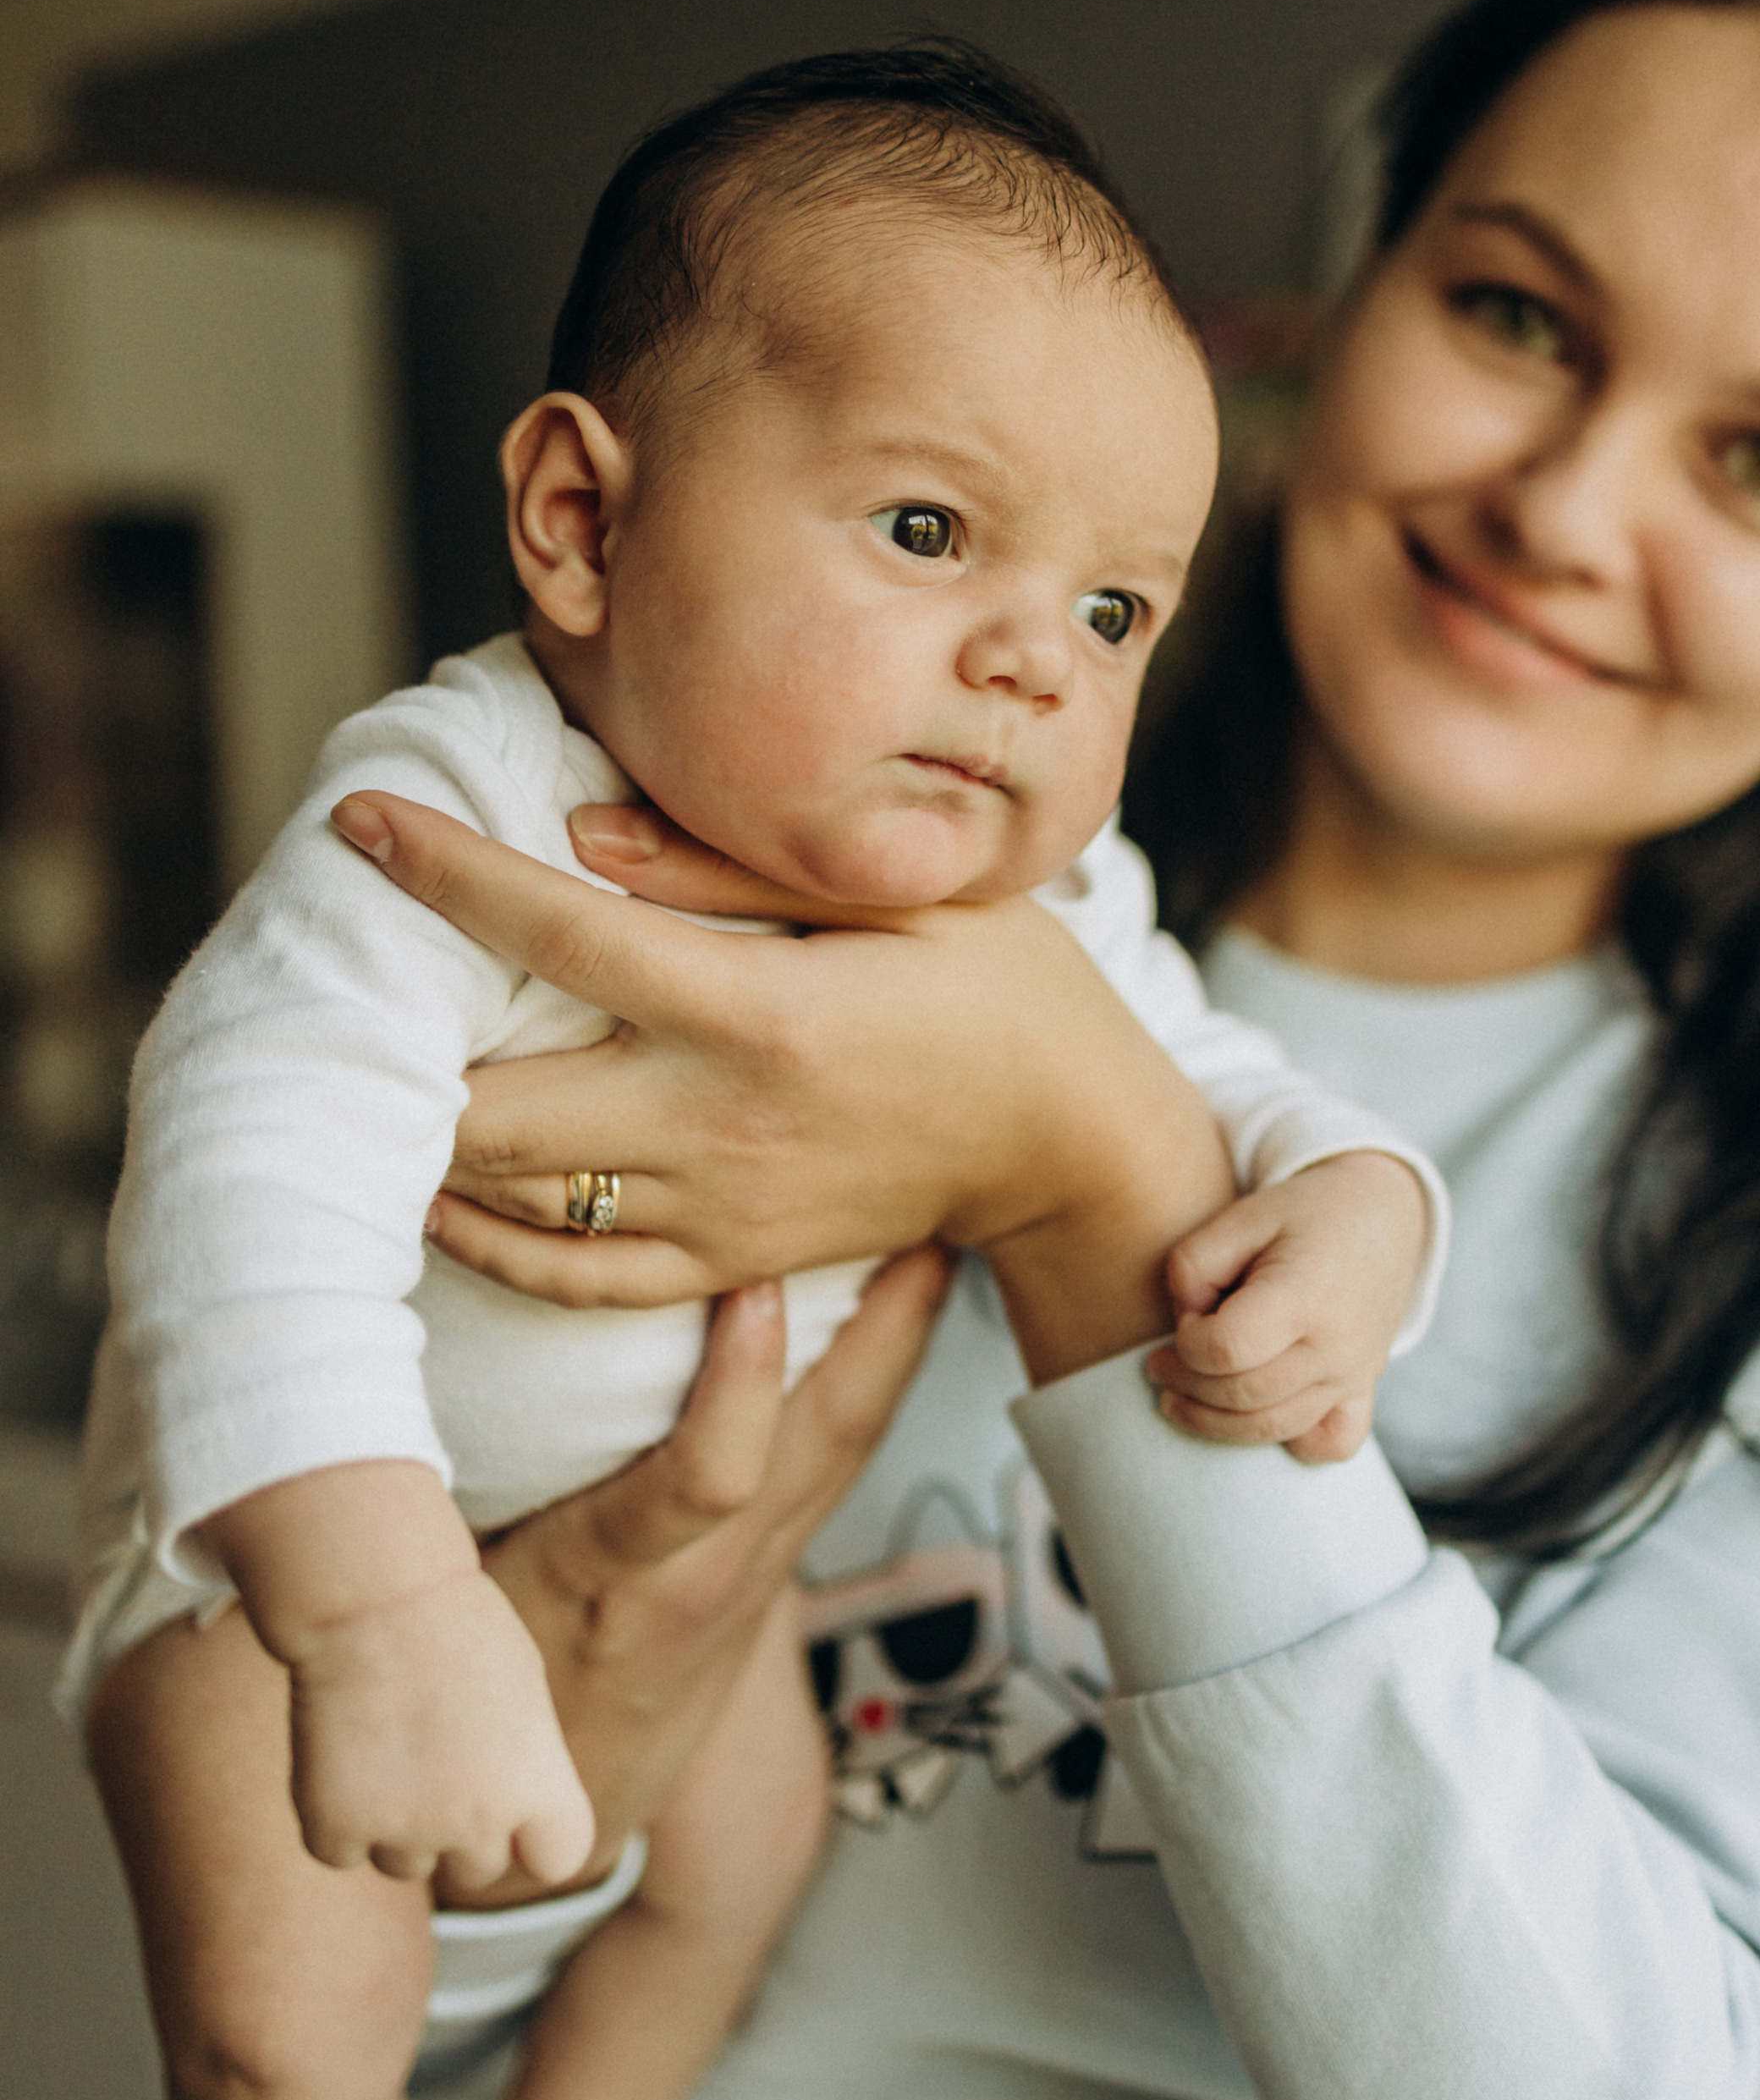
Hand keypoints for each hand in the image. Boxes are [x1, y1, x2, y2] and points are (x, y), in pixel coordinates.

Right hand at [285, 1568, 594, 1889]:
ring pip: (404, 1864)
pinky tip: (342, 1754)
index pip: (559, 1859)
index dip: (535, 1836)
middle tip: (435, 1754)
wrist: (374, 1597)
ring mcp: (404, 1831)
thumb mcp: (525, 1693)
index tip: (512, 1800)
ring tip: (389, 1741)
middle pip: (476, 1869)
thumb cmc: (458, 1627)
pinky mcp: (334, 1826)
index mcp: (541, 1788)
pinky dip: (335, 1818)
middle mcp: (479, 1824)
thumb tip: (510, 1818)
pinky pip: (339, 1850)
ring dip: (396, 1824)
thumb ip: (525, 1768)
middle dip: (459, 1828)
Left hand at [332, 791, 1232, 1379]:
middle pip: (498, 1109)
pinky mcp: (725, 1266)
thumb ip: (728, 866)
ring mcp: (717, 1211)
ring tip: (373, 1081)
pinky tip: (443, 1191)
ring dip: (427, 1146)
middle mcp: (721, 1123)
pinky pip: (571, 1278)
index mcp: (760, 1012)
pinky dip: (486, 1241)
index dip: (447, 875)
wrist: (1070, 1143)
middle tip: (348, 985)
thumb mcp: (894, 894)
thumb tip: (575, 831)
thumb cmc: (998, 987)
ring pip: (517, 1202)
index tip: (362, 821)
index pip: (563, 935)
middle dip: (401, 1052)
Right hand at [469, 1250, 953, 1872]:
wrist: (550, 1821)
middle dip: (886, 1327)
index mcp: (615, 1580)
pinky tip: (900, 1303)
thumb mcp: (433, 1609)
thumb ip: (416, 1515)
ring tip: (935, 1226)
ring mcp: (758, 1571)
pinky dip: (876, 1371)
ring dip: (902, 1336)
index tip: (752, 1284)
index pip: (704, 1487)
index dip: (739, 1388)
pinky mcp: (777, 1565)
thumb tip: (339, 1375)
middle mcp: (709, 1575)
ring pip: (853, 1440)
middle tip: (922, 1212)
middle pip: (826, 1442)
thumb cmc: (471, 1684)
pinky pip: (842, 1453)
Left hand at [1144, 1150, 1430, 1464]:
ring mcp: (1354, 1375)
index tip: (1184, 1321)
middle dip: (1185, 1384)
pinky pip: (1331, 1445)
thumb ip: (1194, 1266)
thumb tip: (1185, 1327)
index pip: (1223, 1350)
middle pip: (1241, 1395)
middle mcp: (1334, 1346)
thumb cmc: (1302, 1214)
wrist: (1382, 1215)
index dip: (1186, 1342)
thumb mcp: (1240, 1216)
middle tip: (1159, 1364)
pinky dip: (1292, 1444)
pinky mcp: (1365, 1390)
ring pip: (1272, 1427)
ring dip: (1212, 1422)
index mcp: (1303, 1296)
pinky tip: (1257, 1417)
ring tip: (1178, 1398)